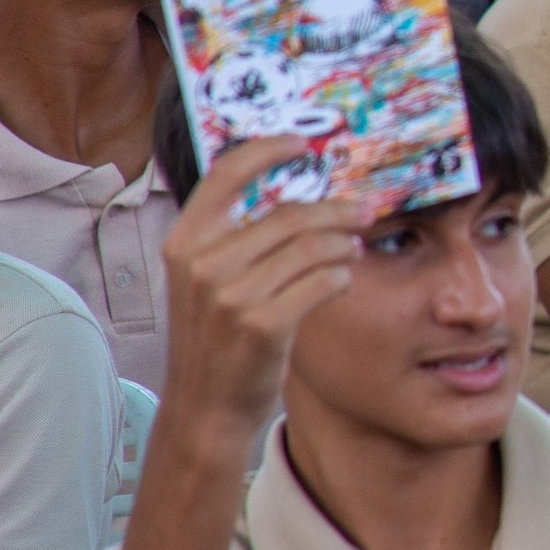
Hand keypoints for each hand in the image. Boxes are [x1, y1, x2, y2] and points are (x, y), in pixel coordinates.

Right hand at [158, 136, 368, 439]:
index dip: (267, 149)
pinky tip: (342, 282)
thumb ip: (234, 239)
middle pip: (289, 214)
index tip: (301, 142)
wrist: (205, 407)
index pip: (225, 173)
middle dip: (337, 211)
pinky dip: (341, 278)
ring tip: (356, 249)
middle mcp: (202, 263)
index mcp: (184, 242)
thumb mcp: (206, 281)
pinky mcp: (263, 324)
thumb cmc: (216, 339)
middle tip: (365, 212)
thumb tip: (296, 198)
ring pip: (313, 246)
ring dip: (346, 243)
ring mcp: (231, 295)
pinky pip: (324, 282)